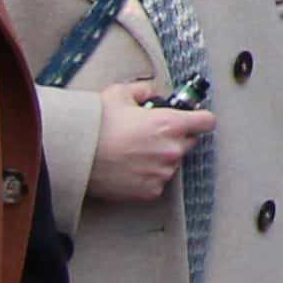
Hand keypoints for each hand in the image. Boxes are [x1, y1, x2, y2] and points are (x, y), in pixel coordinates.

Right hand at [85, 81, 214, 204]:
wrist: (75, 155)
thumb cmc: (96, 124)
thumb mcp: (119, 94)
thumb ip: (143, 90)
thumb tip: (150, 92)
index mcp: (170, 124)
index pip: (206, 122)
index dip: (199, 118)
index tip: (193, 119)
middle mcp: (171, 150)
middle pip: (189, 142)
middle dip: (176, 137)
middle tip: (151, 134)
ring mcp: (162, 173)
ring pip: (172, 163)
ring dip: (161, 158)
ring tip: (134, 152)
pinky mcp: (150, 191)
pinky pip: (158, 181)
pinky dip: (148, 175)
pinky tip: (129, 167)